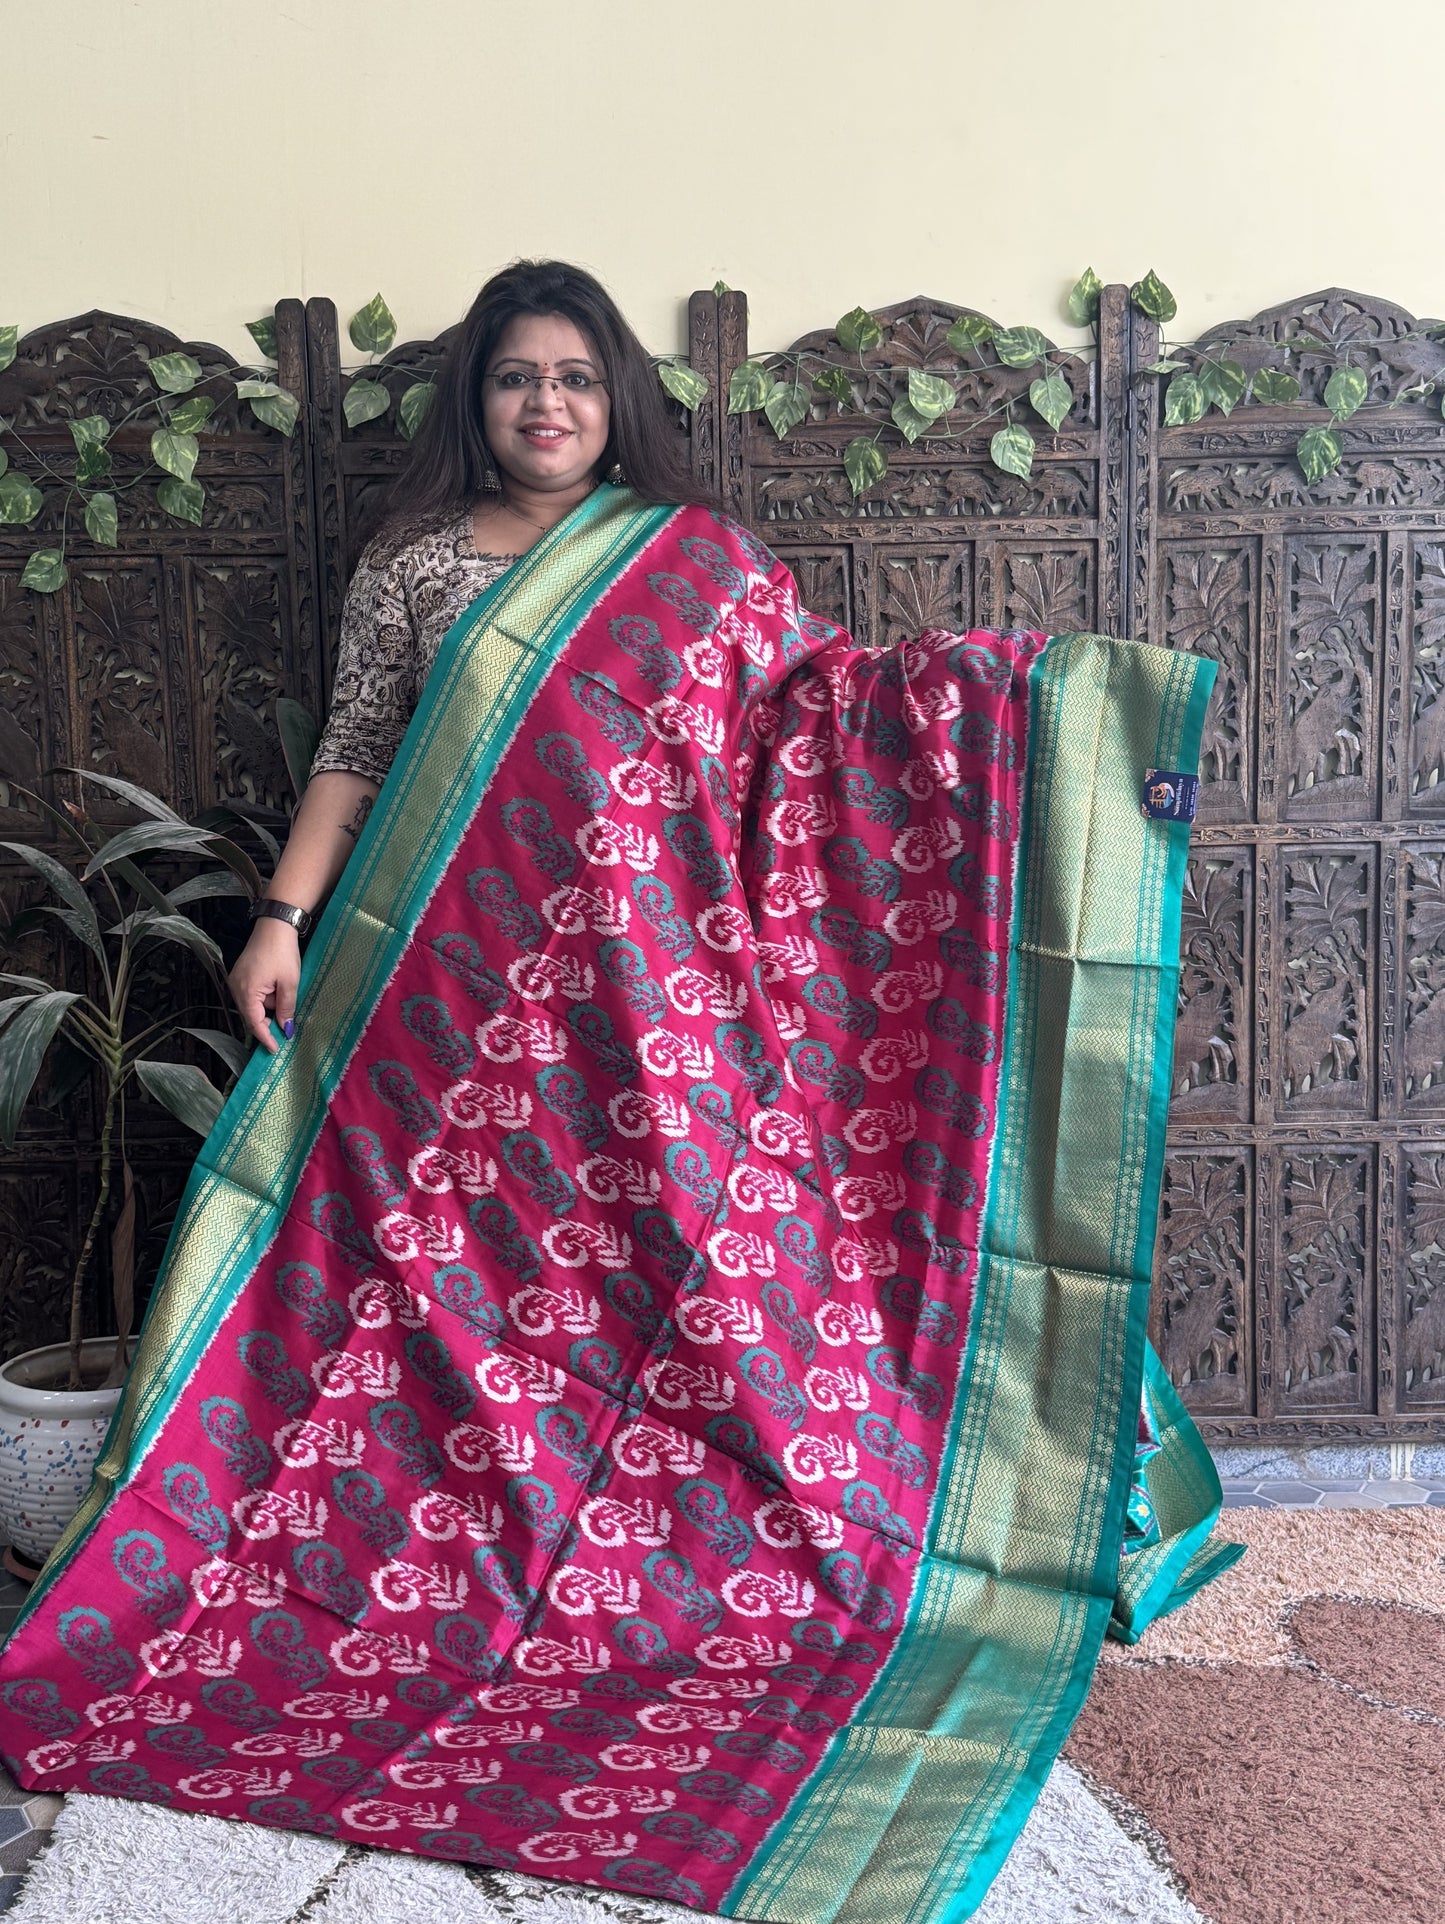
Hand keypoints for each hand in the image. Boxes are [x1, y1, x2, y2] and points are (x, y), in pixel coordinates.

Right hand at [228, 919, 301, 1054]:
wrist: (275, 926)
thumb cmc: (282, 953)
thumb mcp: (290, 983)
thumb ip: (286, 1009)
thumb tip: (286, 1029)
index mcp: (246, 992)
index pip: (254, 1023)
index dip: (265, 1038)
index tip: (275, 1050)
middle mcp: (235, 988)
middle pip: (251, 1015)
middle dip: (268, 1022)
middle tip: (285, 1032)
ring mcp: (236, 980)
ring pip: (253, 1005)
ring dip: (268, 1007)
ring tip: (285, 998)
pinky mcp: (241, 975)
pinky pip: (251, 995)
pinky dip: (264, 998)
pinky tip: (278, 992)